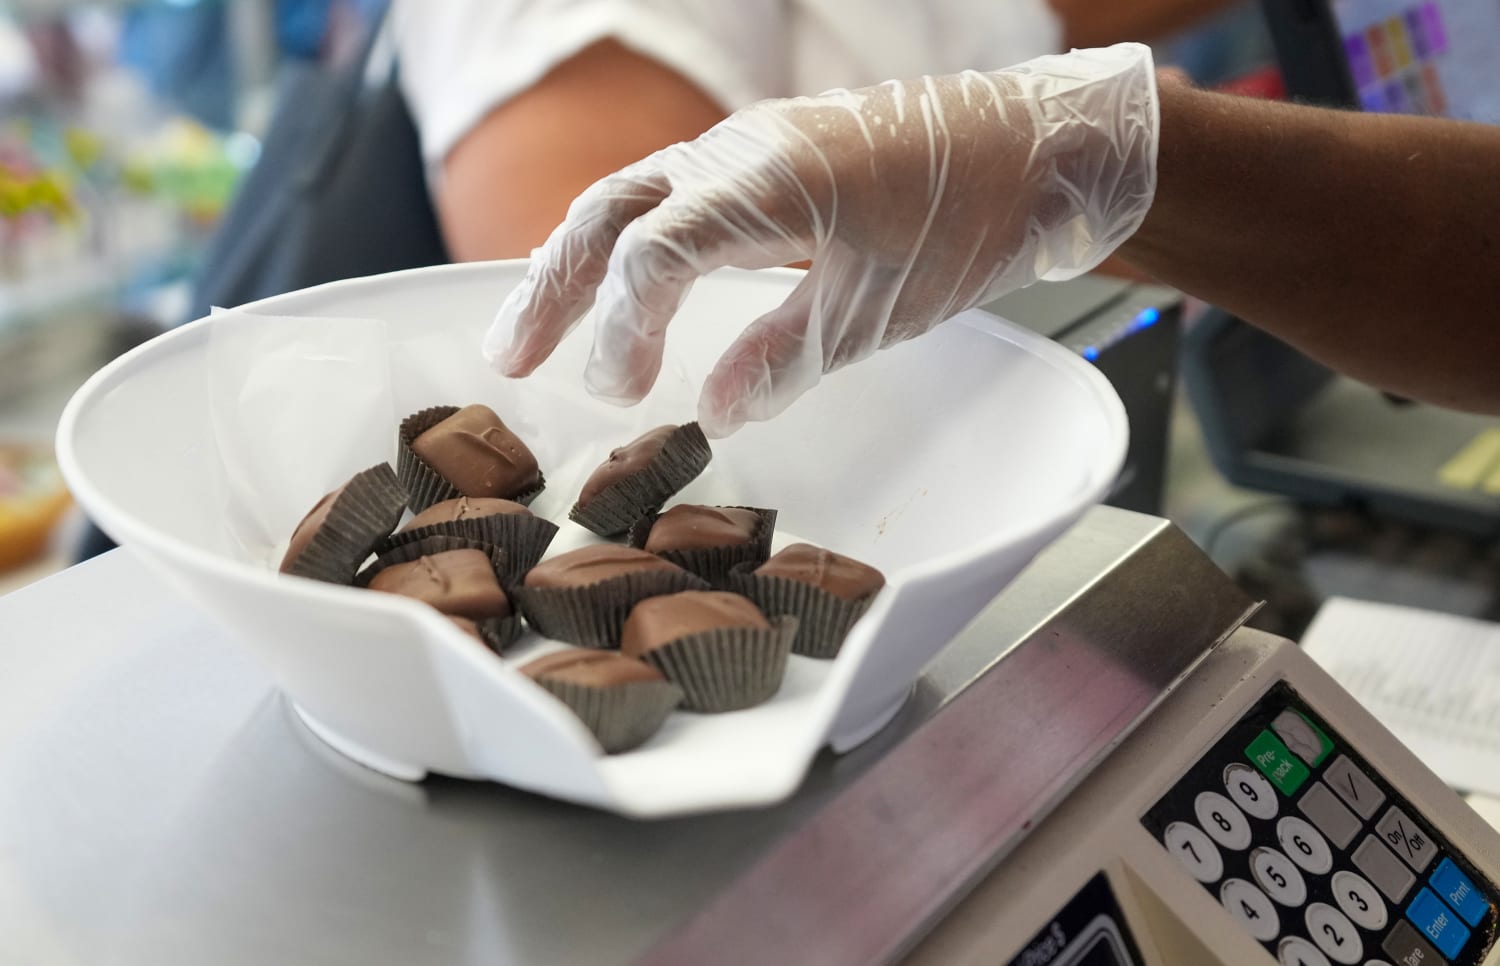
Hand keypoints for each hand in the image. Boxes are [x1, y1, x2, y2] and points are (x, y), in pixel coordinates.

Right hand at [484, 44, 1159, 435]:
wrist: (1038, 148)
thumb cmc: (971, 220)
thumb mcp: (881, 307)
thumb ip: (785, 359)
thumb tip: (710, 412)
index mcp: (764, 181)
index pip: (648, 254)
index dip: (620, 328)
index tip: (624, 395)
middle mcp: (740, 150)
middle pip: (612, 210)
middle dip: (551, 285)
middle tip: (507, 357)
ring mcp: (752, 145)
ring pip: (636, 194)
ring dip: (579, 259)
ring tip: (533, 322)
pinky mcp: (771, 157)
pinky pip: (675, 192)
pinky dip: (631, 240)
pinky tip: (623, 280)